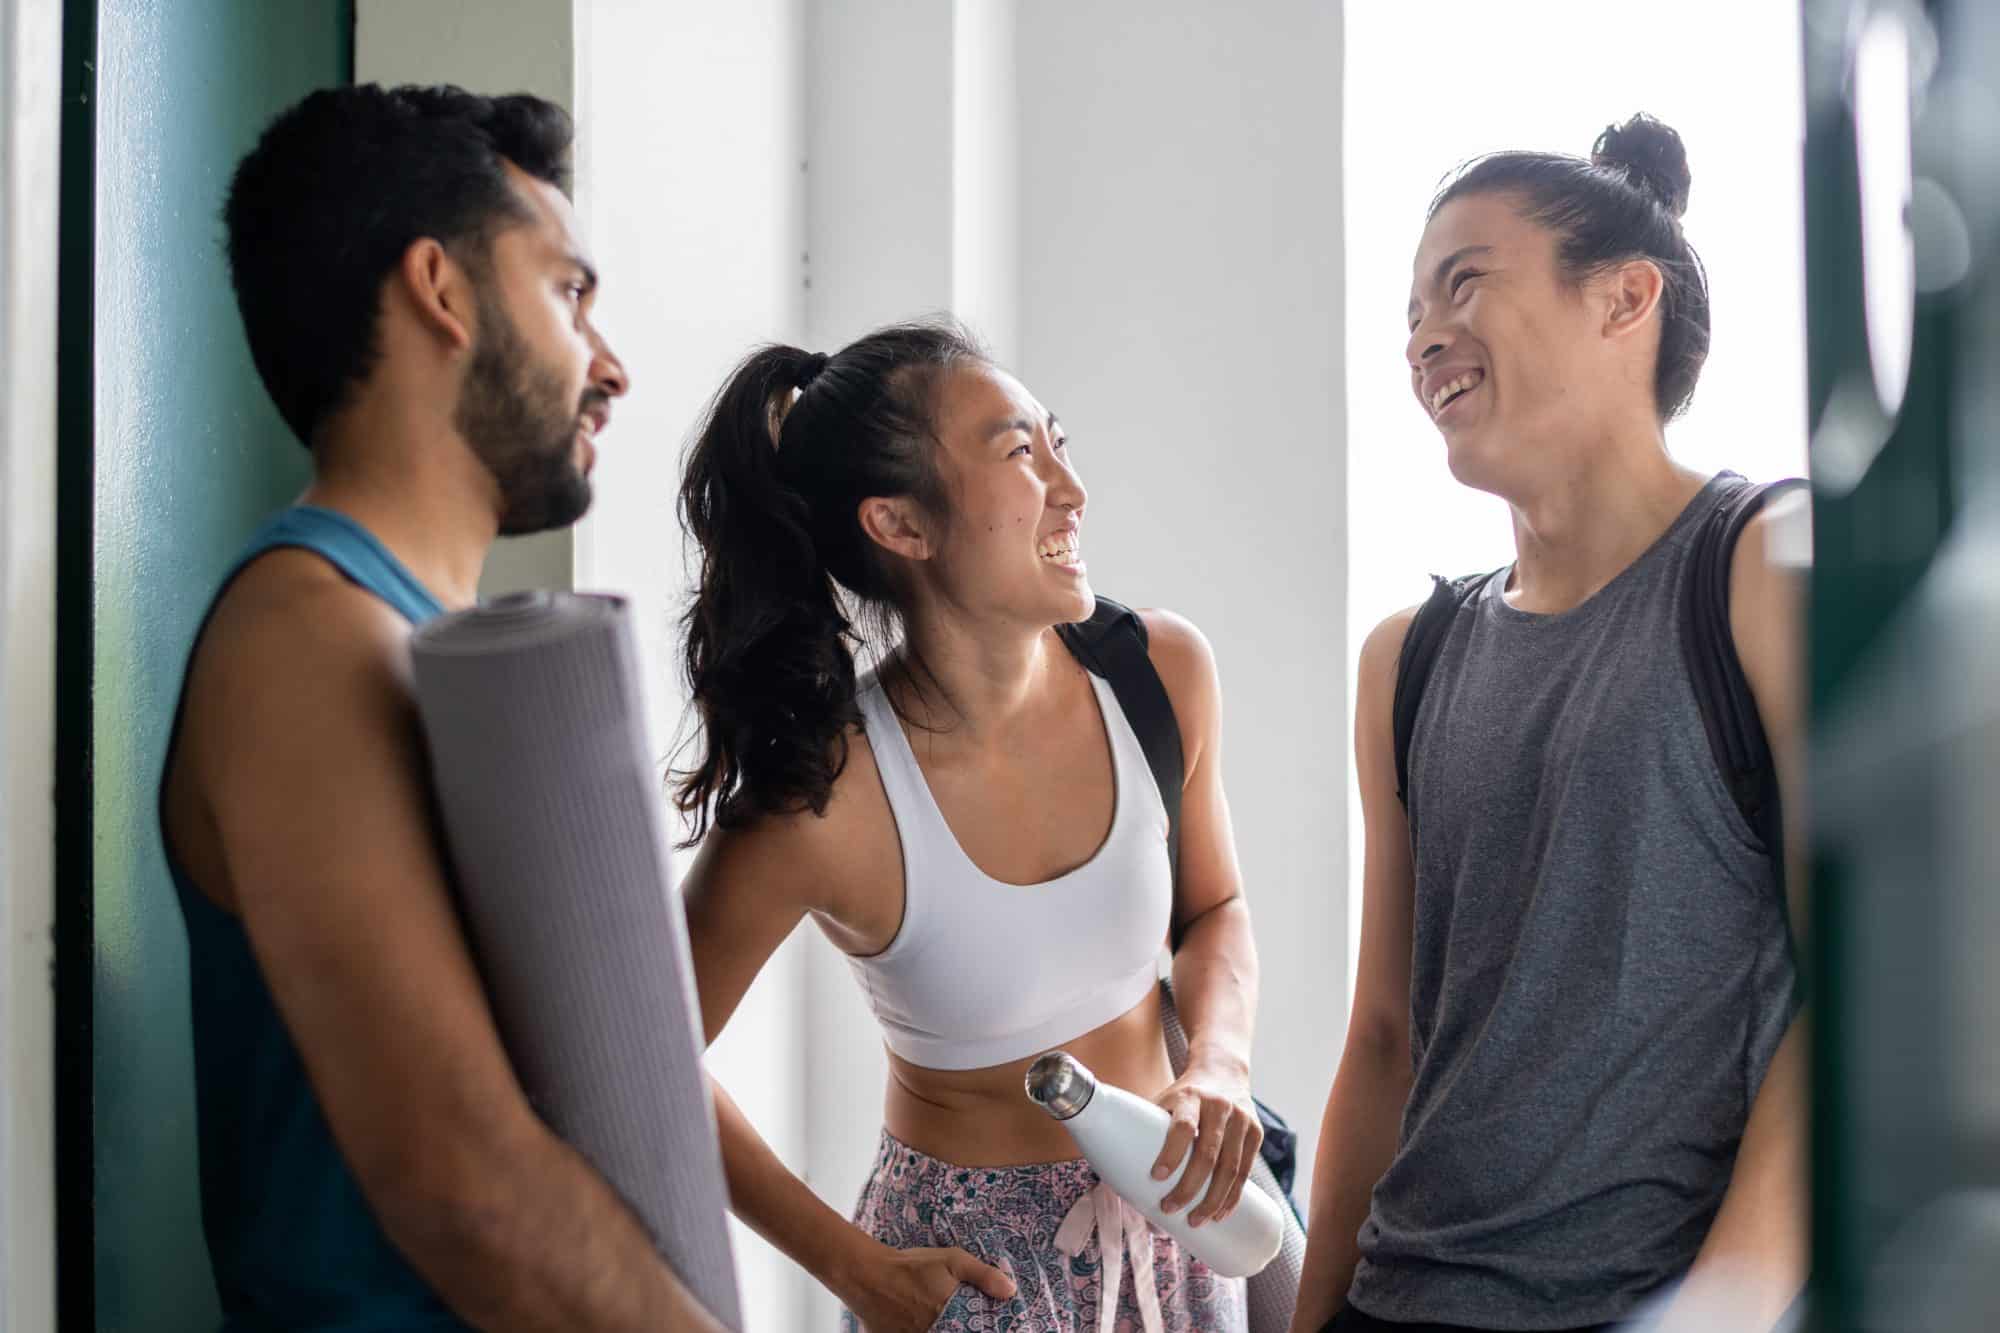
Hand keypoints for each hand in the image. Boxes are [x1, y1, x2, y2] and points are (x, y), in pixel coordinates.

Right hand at [840, 1238, 1017, 1332]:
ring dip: (942, 1327)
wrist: (868, 1274)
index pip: (974, 1330)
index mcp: (951, 1319)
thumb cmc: (912, 1266)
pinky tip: (922, 1321)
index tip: (986, 1323)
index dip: (980, 1326)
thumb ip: (983, 1276)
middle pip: (955, 1331)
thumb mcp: (952, 1260)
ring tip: (937, 1315)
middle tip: (957, 1316)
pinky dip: (919, 1330)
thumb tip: (1011, 1291)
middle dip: (959, 1326)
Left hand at [1151, 1061, 1262, 1226]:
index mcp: (1190, 1096)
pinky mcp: (1256, 1131)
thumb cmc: (1184, 1096)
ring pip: (1230, 1167)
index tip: (1157, 1177)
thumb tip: (1122, 1174)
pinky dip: (1233, 1195)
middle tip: (1170, 1209)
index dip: (1171, 1153)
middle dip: (1189, 1188)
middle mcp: (1219, 1106)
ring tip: (1196, 1220)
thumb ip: (1148, 1129)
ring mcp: (1241, 1118)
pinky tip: (1221, 1212)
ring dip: (1213, 1200)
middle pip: (1207, 1154)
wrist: (1223, 1071)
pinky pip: (1246, 1170)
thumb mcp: (1164, 1100)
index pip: (1183, 1126)